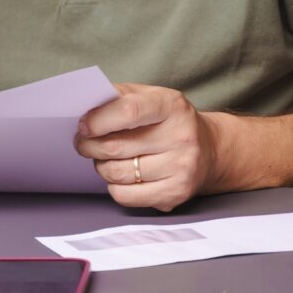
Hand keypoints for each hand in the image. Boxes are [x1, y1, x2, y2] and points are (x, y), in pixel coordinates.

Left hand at [74, 83, 220, 211]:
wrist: (209, 150)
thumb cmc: (168, 121)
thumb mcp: (151, 97)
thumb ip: (119, 97)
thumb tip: (85, 109)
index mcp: (172, 106)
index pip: (129, 111)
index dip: (98, 120)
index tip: (83, 126)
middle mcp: (181, 136)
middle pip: (116, 147)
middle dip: (90, 146)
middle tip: (83, 143)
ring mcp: (181, 167)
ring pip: (117, 173)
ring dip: (101, 166)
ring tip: (105, 158)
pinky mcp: (175, 194)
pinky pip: (125, 196)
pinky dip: (114, 186)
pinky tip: (122, 176)